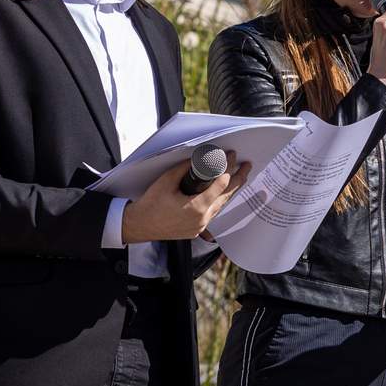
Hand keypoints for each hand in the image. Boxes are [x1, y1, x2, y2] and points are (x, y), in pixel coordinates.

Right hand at [121, 153, 250, 242]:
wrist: (139, 226)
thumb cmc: (150, 204)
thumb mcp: (167, 181)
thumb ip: (185, 169)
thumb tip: (200, 158)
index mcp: (197, 207)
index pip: (220, 184)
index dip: (227, 167)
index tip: (231, 155)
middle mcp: (202, 219)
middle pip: (226, 196)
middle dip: (238, 179)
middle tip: (247, 165)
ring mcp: (200, 227)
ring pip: (221, 206)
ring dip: (230, 190)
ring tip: (240, 177)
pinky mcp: (196, 230)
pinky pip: (212, 213)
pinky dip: (219, 201)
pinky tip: (223, 193)